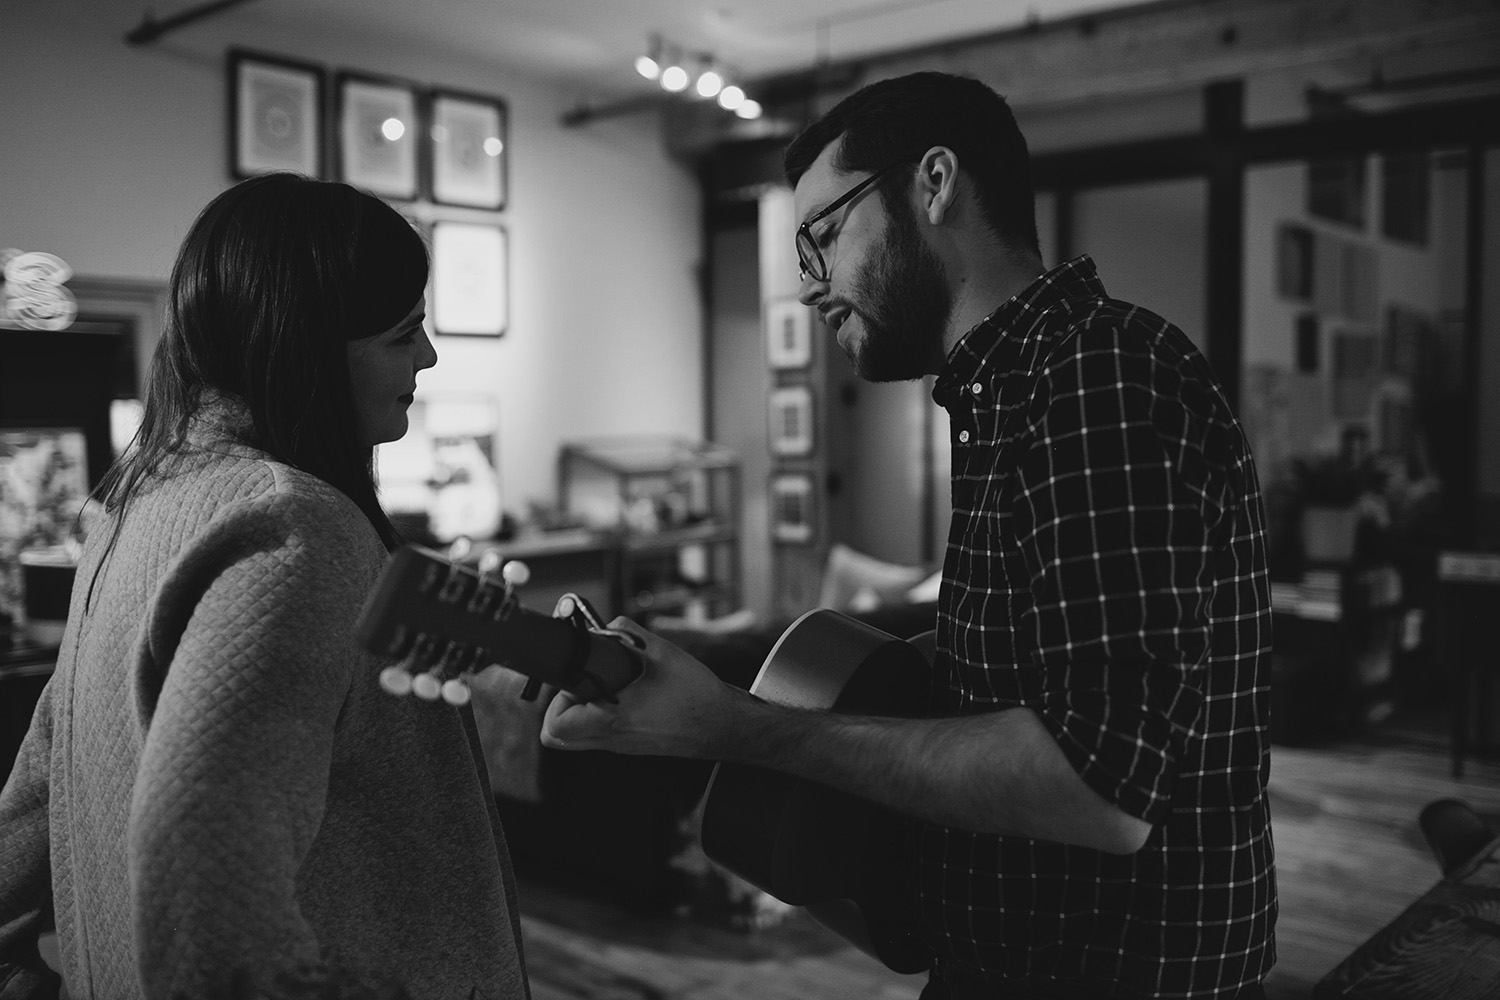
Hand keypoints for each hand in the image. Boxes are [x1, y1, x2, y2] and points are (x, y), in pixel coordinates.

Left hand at [540, 617, 746, 757]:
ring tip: (600, 687)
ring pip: (574, 739)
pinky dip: (595, 718)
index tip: (577, 675)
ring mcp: (621, 747)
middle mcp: (612, 738)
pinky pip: (597, 737)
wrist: (724, 726)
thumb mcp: (663, 653)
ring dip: (576, 713)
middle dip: (559, 706)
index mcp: (613, 718)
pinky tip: (621, 695)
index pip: (555, 723)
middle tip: (581, 682)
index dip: (557, 697)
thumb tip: (608, 626)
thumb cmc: (698, 695)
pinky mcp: (631, 747)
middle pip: (555, 737)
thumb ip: (628, 634)